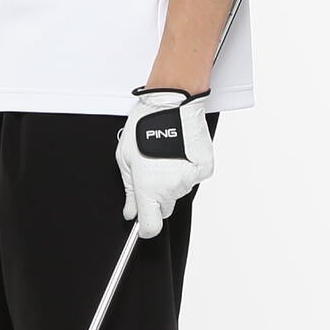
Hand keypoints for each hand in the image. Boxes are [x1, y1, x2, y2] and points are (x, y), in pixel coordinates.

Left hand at [115, 84, 214, 237]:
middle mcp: (171, 188)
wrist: (171, 103)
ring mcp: (190, 179)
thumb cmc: (144, 126)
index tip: (143, 221)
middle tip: (152, 171)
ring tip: (165, 154)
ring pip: (179, 190)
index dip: (146, 226)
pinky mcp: (204, 169)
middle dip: (157, 195)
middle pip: (166, 207)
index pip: (151, 226)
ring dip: (172, 178)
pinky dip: (186, 169)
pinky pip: (192, 178)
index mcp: (149, 189)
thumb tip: (130, 211)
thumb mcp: (125, 159)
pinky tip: (179, 152)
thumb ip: (129, 190)